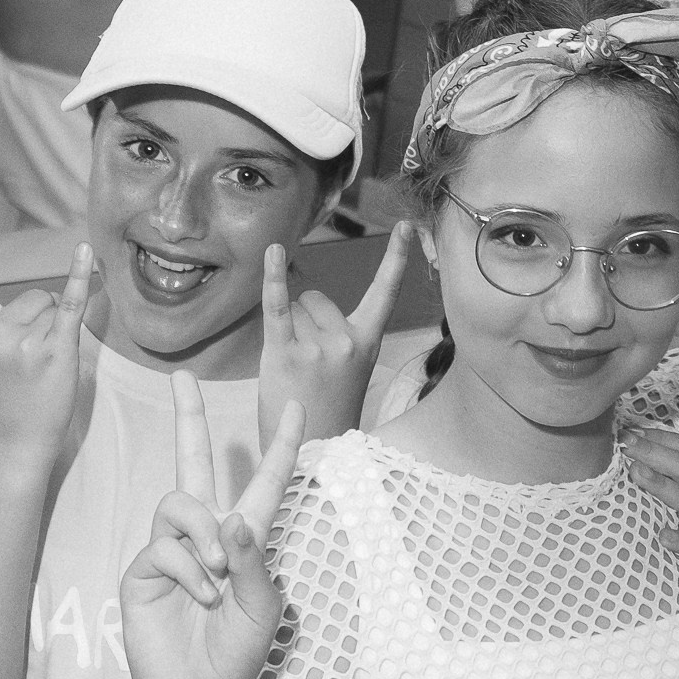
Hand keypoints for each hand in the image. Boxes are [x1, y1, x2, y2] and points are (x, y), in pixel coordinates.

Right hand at [0, 191, 93, 464]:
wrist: (7, 446)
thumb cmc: (2, 402)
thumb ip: (1, 322)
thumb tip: (45, 294)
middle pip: (32, 296)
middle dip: (39, 322)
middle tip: (27, 367)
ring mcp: (20, 341)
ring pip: (51, 307)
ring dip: (55, 332)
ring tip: (40, 371)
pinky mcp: (52, 352)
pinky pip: (69, 306)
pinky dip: (79, 279)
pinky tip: (86, 254)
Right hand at [122, 378, 305, 678]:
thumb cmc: (237, 651)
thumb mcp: (263, 604)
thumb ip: (253, 559)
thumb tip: (231, 518)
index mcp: (245, 538)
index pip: (263, 481)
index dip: (279, 445)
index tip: (293, 406)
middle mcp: (205, 534)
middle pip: (193, 461)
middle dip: (187, 418)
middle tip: (181, 377)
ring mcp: (170, 549)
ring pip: (180, 501)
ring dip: (203, 535)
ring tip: (217, 576)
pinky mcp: (142, 568)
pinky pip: (164, 545)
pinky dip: (188, 569)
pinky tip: (200, 597)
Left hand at [258, 221, 413, 448]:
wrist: (312, 453)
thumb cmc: (328, 410)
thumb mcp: (351, 369)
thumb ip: (340, 333)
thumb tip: (306, 296)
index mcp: (368, 342)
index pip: (385, 292)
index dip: (397, 257)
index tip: (405, 226)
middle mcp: (347, 340)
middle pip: (317, 299)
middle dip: (306, 321)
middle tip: (308, 367)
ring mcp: (317, 346)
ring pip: (294, 307)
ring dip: (287, 330)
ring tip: (292, 371)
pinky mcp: (285, 352)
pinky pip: (277, 306)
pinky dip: (273, 277)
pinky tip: (272, 251)